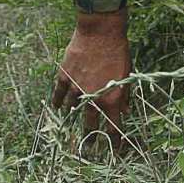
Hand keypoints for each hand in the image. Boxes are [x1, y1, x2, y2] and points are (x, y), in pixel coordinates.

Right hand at [51, 8, 130, 150]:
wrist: (100, 31)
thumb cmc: (118, 51)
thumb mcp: (127, 74)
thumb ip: (125, 95)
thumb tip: (125, 110)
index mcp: (111, 99)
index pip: (113, 127)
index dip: (114, 141)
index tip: (114, 151)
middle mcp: (93, 98)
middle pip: (90, 123)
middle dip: (90, 137)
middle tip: (90, 146)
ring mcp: (77, 88)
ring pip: (72, 109)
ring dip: (72, 118)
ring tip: (69, 126)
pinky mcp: (65, 76)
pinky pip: (59, 93)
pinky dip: (57, 101)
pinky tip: (56, 107)